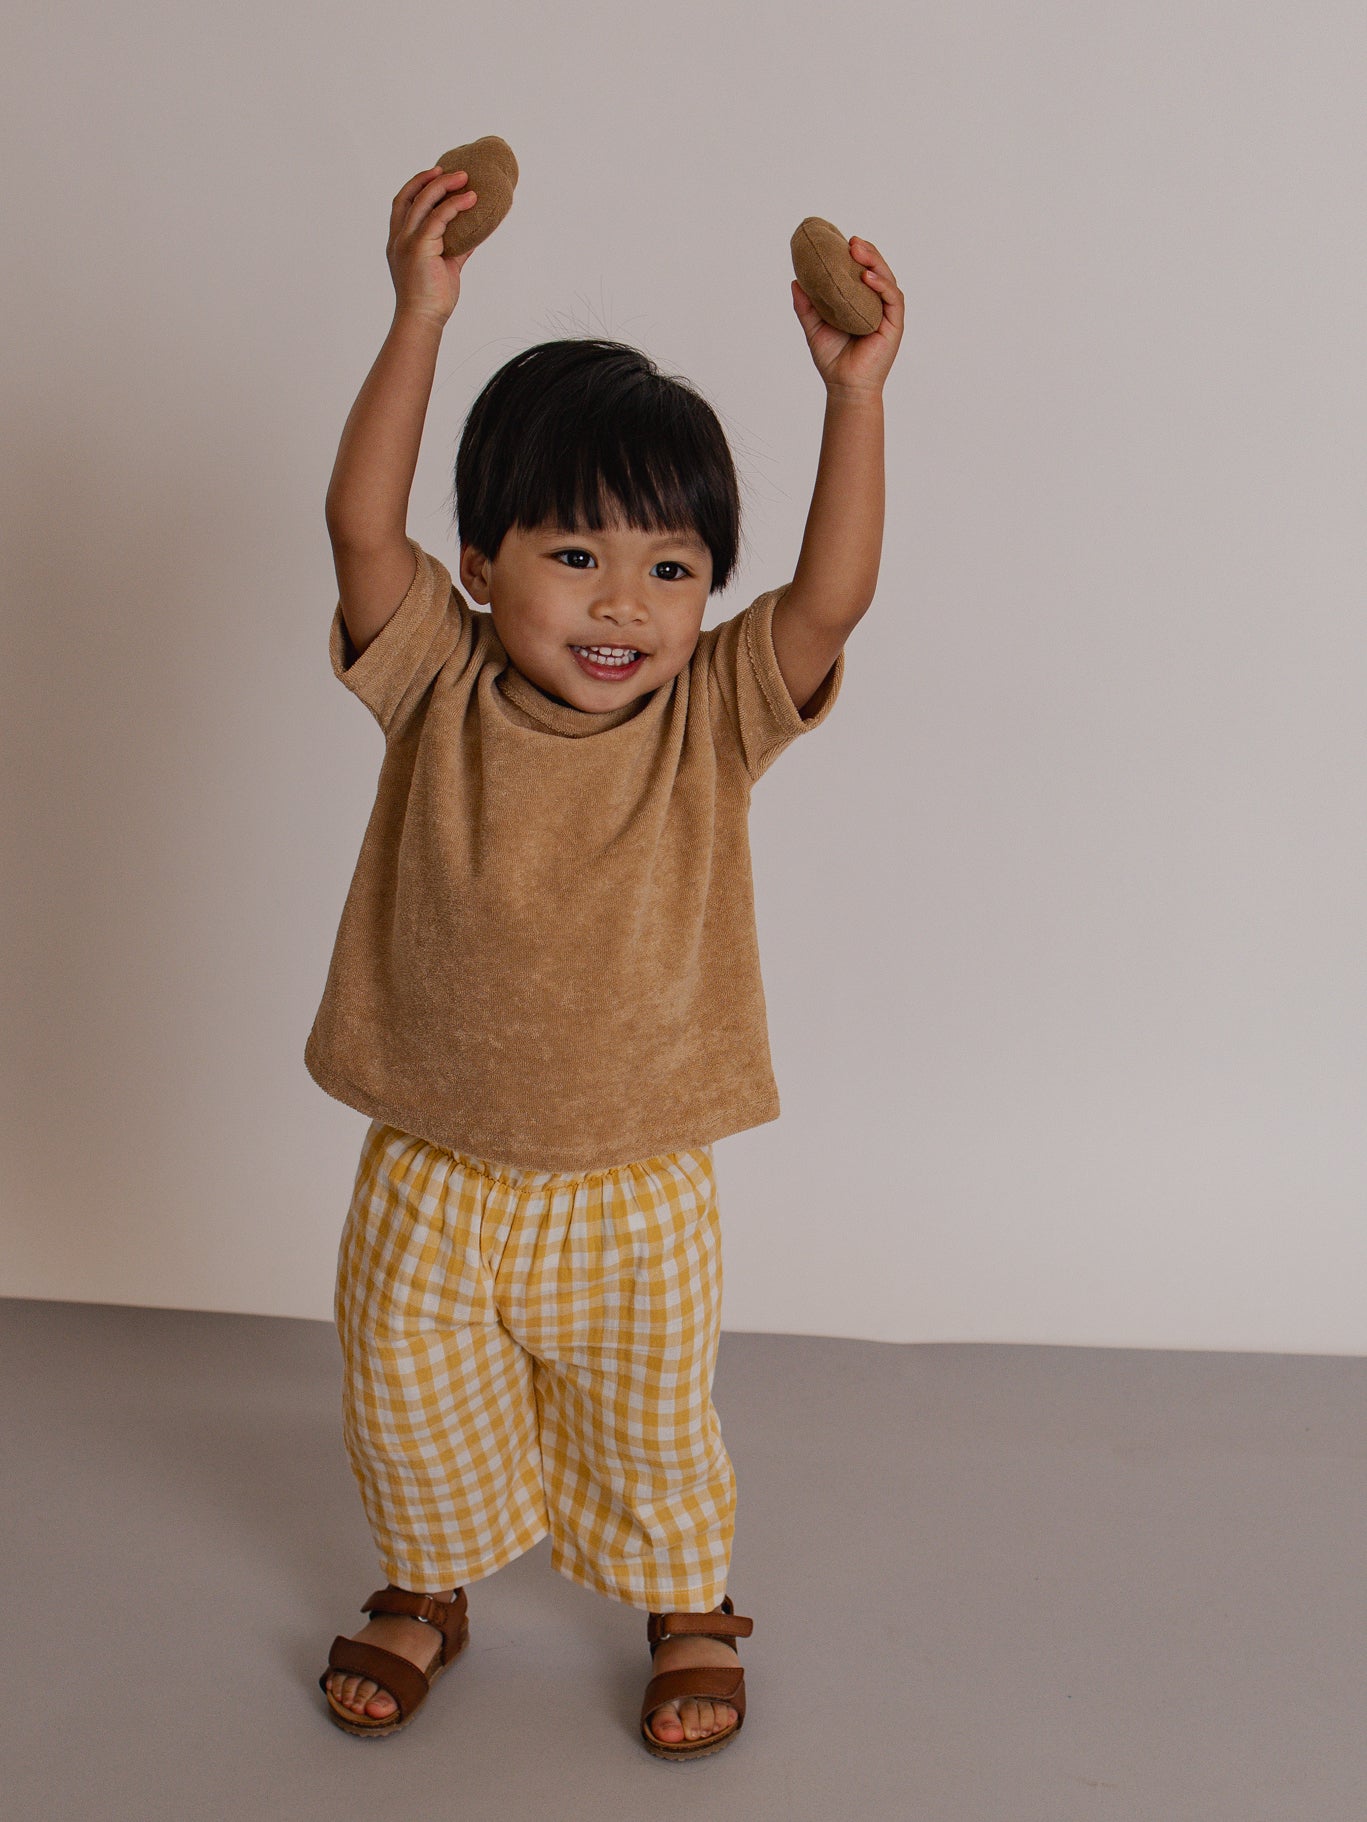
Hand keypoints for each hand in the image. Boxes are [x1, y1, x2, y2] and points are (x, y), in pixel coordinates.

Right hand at [387, 167, 479, 326]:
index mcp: (399, 242)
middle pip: (411, 196)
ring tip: (465, 178)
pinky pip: (438, 218)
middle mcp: (399, 238)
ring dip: (444, 186)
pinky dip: (455, 206)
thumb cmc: (432, 299)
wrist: (424, 320)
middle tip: (454, 171)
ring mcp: (407, 242)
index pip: (403, 204)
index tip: (435, 174)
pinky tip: (471, 200)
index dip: (417, 185)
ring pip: (424, 202)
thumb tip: (474, 234)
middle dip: (431, 179)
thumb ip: (455, 247)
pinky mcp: (419, 248)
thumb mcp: (445, 266)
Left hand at [791, 237, 903, 396]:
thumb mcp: (814, 327)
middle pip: (876, 270)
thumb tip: (795, 281)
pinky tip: (867, 276)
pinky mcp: (894, 325)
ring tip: (858, 250)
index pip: (861, 272)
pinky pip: (893, 299)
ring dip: (875, 261)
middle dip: (866, 252)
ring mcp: (886, 314)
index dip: (854, 255)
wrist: (844, 387)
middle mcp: (876, 305)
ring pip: (887, 279)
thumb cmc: (832, 360)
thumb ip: (806, 306)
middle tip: (850, 241)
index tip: (840, 241)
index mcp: (860, 303)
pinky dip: (882, 285)